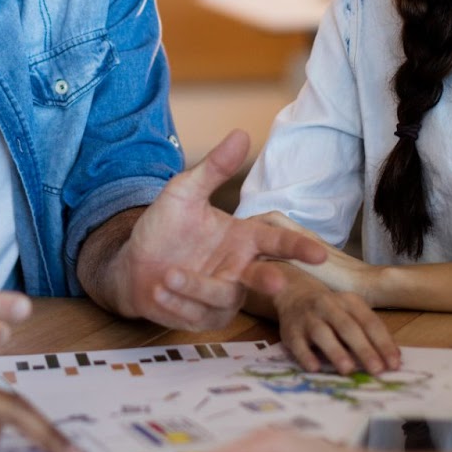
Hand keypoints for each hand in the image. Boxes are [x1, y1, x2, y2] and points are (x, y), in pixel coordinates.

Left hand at [109, 131, 327, 329]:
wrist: (133, 263)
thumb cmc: (165, 227)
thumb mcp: (185, 191)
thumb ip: (214, 167)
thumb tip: (241, 133)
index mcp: (243, 239)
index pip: (277, 241)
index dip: (298, 247)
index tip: (318, 253)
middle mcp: (239, 269)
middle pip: (263, 277)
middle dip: (270, 280)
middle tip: (276, 281)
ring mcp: (223, 297)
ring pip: (224, 297)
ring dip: (197, 287)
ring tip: (169, 274)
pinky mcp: (203, 318)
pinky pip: (198, 314)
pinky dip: (178, 302)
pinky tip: (160, 289)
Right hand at [271, 270, 400, 374]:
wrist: (294, 295)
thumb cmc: (332, 311)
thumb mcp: (353, 313)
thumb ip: (371, 333)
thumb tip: (394, 358)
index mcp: (349, 301)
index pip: (370, 322)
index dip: (383, 343)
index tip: (394, 364)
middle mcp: (328, 306)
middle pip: (348, 327)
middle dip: (364, 349)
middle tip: (377, 370)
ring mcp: (308, 318)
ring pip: (322, 333)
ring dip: (336, 351)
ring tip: (349, 370)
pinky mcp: (290, 332)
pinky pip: (298, 344)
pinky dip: (306, 356)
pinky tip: (316, 368)